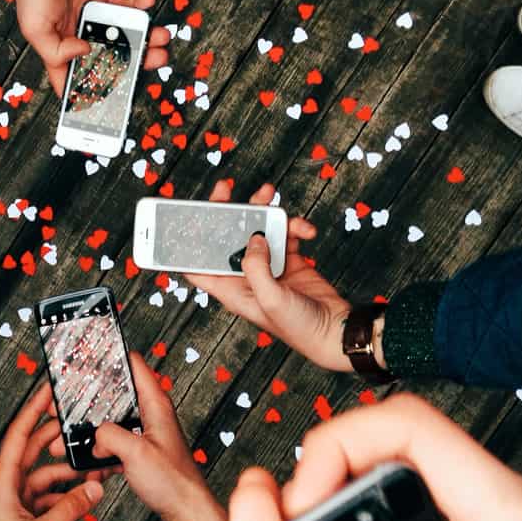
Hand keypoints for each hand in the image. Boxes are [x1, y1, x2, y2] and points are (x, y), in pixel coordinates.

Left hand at [0, 385, 103, 520]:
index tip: (46, 391)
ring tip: (90, 468)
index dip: (33, 409)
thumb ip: (71, 508)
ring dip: (67, 471)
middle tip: (74, 418)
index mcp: (4, 480)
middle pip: (33, 448)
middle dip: (55, 434)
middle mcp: (8, 485)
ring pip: (45, 473)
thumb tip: (93, 490)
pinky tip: (81, 496)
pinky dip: (65, 493)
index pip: (19, 434)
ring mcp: (16, 499)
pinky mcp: (23, 514)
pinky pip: (47, 494)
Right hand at [9, 0, 170, 94]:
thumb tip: (86, 54)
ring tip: (160, 36)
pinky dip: (140, 4)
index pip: (76, 78)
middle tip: (154, 61)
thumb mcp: (36, 27)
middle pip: (110, 57)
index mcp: (59, 47)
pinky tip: (147, 3)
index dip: (92, 92)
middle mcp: (77, 34)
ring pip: (123, 33)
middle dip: (133, 62)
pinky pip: (126, 3)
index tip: (112, 102)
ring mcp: (93, 15)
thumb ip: (57, 51)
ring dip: (144, 36)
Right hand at [79, 352, 225, 520]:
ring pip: (110, 421)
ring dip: (89, 432)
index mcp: (154, 404)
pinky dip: (99, 453)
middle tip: (66, 401)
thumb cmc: (174, 482)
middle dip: (88, 400)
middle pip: (114, 393)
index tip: (88, 354)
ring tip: (68, 440)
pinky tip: (89, 467)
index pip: (132, 364)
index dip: (110, 356)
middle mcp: (150, 414)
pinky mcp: (139, 450)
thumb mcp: (136, 453)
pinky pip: (112, 444)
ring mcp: (144, 432)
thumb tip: (95, 434)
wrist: (186, 511)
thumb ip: (110, 436)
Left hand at [185, 181, 354, 371]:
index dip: (188, 244)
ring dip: (264, 211)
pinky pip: (285, 233)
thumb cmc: (300, 327)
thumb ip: (256, 267)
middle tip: (226, 190)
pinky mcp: (288, 259)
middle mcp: (245, 275)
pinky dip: (295, 227)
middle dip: (226, 213)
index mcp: (231, 290)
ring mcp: (267, 266)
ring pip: (257, 229)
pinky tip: (305, 229)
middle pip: (226, 239)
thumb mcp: (270, 299)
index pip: (198, 266)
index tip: (184, 219)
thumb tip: (253, 239)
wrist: (337, 330)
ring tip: (269, 196)